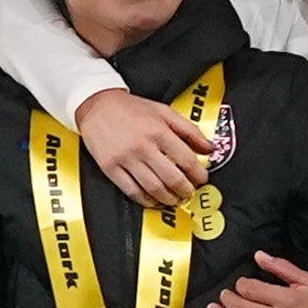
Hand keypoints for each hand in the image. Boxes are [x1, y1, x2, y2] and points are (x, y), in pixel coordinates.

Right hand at [72, 89, 210, 207]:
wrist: (97, 106)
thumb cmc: (131, 108)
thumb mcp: (166, 112)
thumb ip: (190, 131)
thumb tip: (209, 148)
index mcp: (159, 132)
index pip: (187, 160)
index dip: (199, 174)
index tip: (202, 179)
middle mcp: (143, 147)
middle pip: (172, 177)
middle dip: (185, 190)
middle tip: (190, 193)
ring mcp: (125, 159)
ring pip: (153, 187)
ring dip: (168, 198)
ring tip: (175, 200)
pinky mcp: (110, 167)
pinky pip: (131, 190)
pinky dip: (145, 200)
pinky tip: (153, 201)